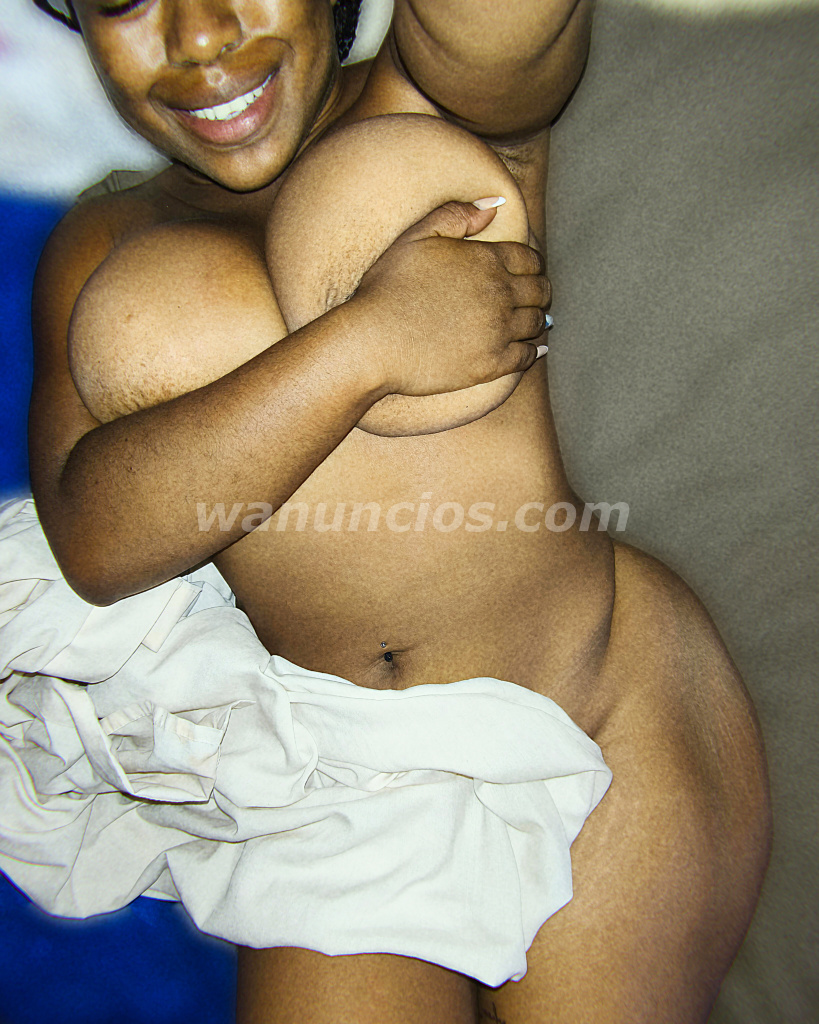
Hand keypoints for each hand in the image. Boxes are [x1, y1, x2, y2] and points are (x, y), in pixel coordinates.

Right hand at [350, 200, 550, 396]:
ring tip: (533, 322)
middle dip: (539, 291)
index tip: (528, 271)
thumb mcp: (415, 236)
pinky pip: (526, 357)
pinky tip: (532, 350)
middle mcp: (500, 294)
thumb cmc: (387, 288)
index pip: (530, 259)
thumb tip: (493, 205)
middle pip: (539, 290)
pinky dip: (533, 352)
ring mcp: (498, 330)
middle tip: (534, 297)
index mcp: (486, 259)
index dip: (532, 264)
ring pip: (535, 323)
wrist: (373, 342)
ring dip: (536, 320)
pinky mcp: (491, 364)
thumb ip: (455, 215)